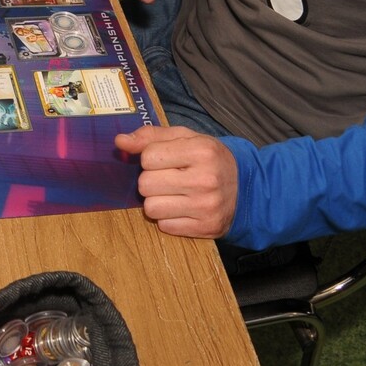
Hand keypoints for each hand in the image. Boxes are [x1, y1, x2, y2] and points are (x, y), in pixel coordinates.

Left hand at [116, 125, 237, 238]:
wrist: (246, 186)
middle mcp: (205, 180)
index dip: (150, 158)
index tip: (165, 160)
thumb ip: (150, 136)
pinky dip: (168, 218)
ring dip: (156, 201)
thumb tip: (120, 142)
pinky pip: (165, 226)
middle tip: (168, 178)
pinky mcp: (206, 228)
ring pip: (151, 208)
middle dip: (151, 181)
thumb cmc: (208, 158)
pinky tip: (182, 208)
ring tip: (173, 194)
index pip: (147, 157)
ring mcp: (207, 207)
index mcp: (201, 151)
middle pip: (146, 184)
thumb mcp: (185, 138)